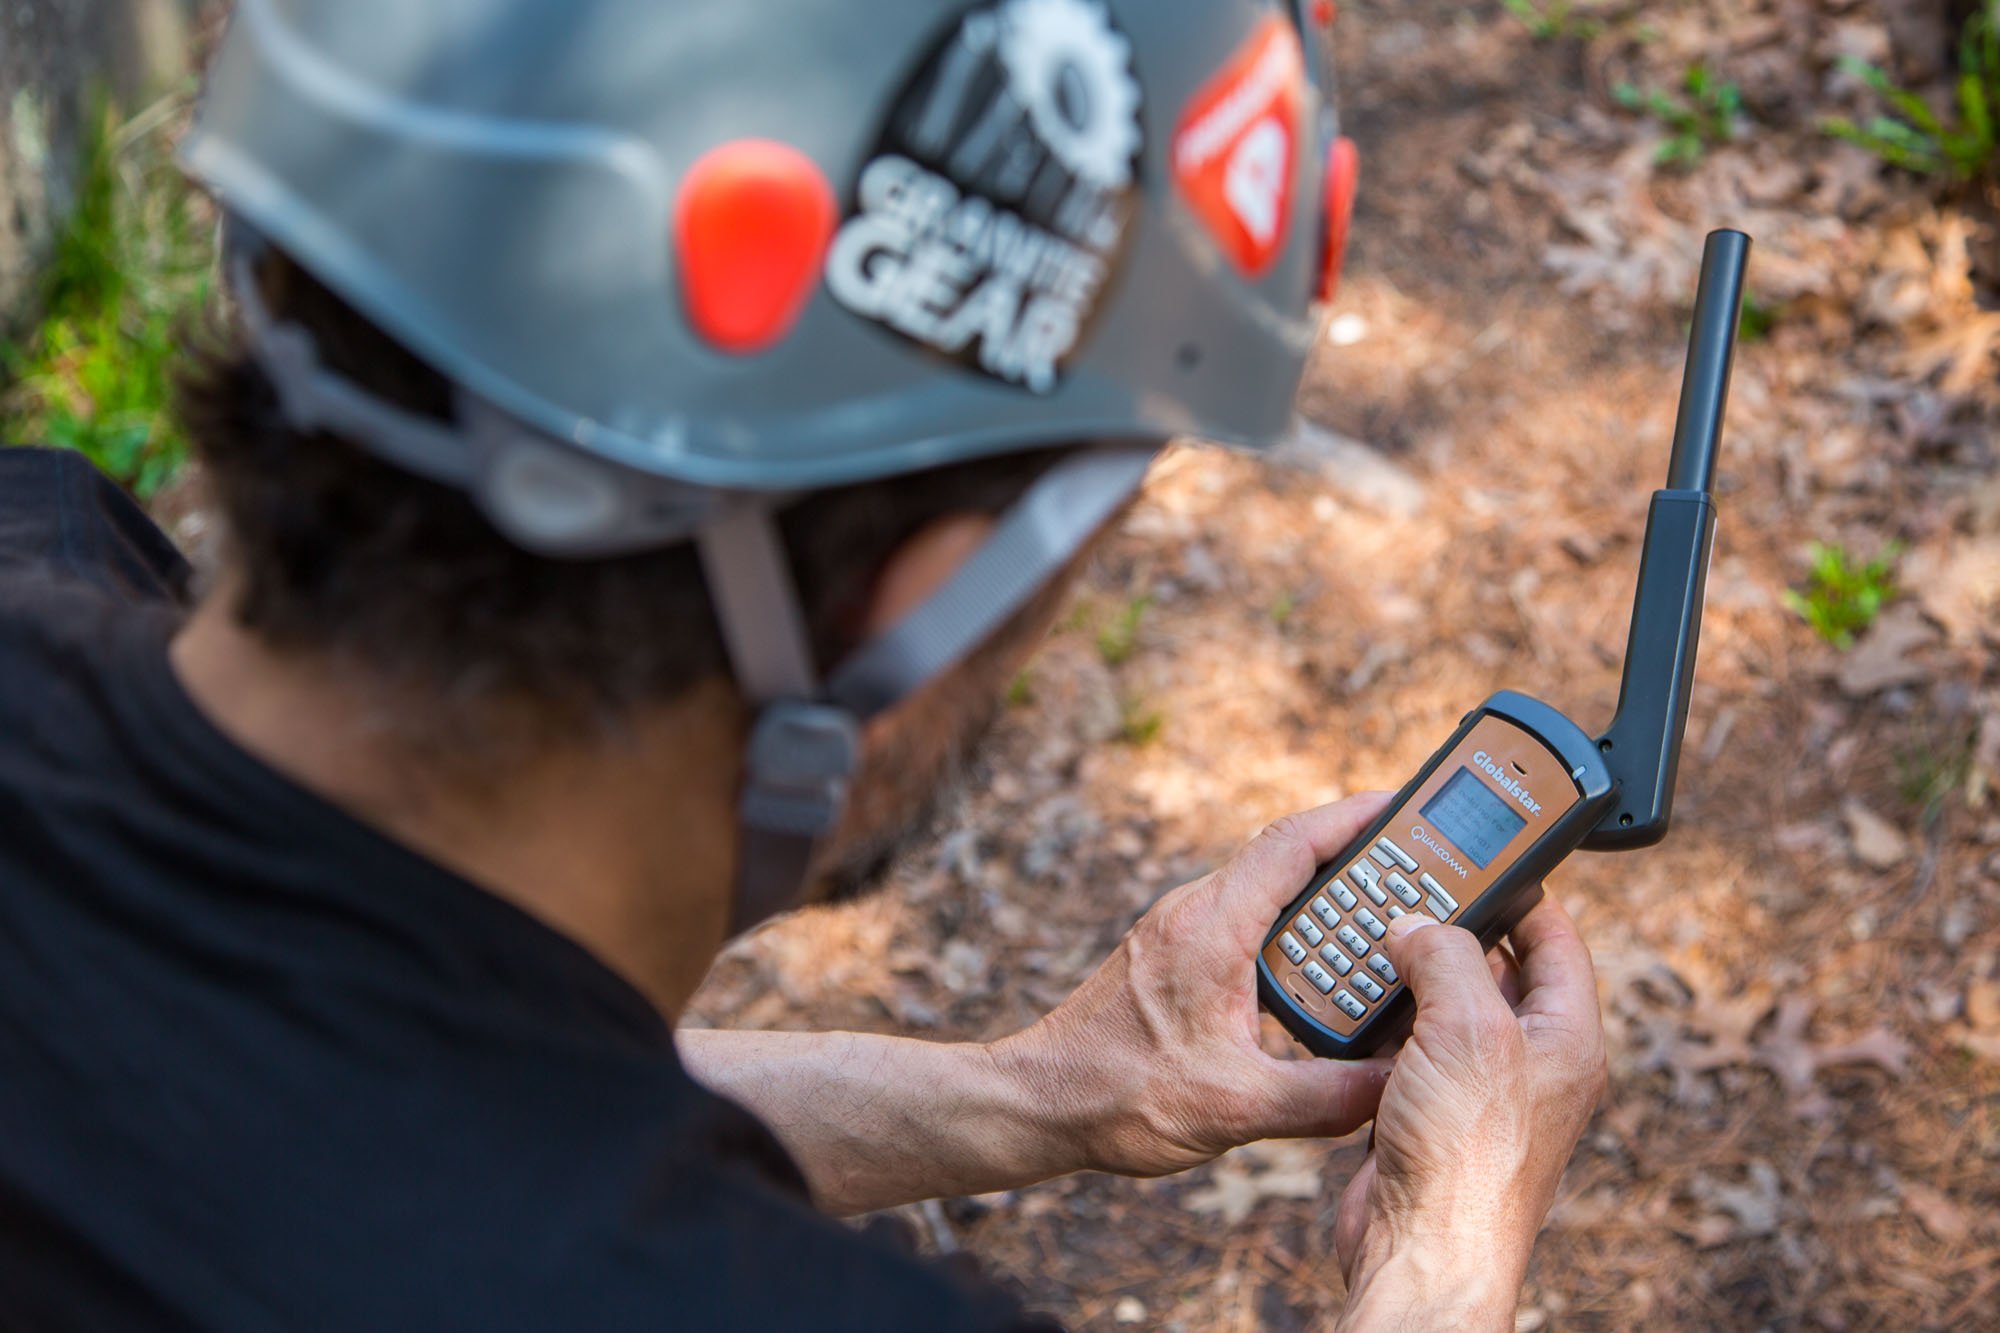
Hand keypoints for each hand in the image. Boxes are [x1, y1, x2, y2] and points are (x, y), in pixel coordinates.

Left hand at [992, 794, 1396, 1179]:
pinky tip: (1320, 971)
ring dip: (1322, 897)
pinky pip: (1245, 920)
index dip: (1353, 818)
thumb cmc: (1116, 1096)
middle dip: (1354, 857)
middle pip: (1286, 858)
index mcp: (1211, 928)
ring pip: (1265, 890)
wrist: (1038, 1103)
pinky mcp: (1173, 955)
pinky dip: (1291, 929)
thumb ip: (1323, 1098)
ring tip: (1383, 919)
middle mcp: (1193, 913)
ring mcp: (1179, 931)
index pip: (1292, 843)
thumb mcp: (1234, 1109)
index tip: (1404, 809)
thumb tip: (1396, 1087)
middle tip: (1418, 870)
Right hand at [1332, 898, 1606, 1330]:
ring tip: (1377, 944)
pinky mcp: (1431, 1114)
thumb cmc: (1466, 1156)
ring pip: (1446, 1007)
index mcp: (1566, 1037)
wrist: (1421, 1249)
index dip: (1521, 893)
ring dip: (1411, 978)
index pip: (1556, 940)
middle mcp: (1531, 1062)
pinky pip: (1409, 1048)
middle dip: (1452, 931)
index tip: (1481, 860)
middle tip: (1411, 896)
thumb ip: (1444, 956)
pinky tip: (1355, 1008)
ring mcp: (1480, 1090)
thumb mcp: (1468, 1027)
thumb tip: (1416, 928)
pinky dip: (1382, 1023)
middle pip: (1495, 969)